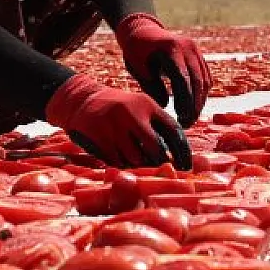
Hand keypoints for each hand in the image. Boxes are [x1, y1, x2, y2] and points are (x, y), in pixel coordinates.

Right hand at [44, 74, 191, 170]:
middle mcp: (131, 114)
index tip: (186, 166)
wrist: (82, 100)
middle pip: (155, 149)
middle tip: (160, 169)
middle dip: (160, 163)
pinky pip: (117, 161)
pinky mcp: (99, 137)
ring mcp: (114, 126)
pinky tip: (121, 158)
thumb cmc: (118, 109)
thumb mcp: (139, 107)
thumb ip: (156, 125)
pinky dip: (123, 165)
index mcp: (146, 105)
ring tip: (137, 161)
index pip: (173, 130)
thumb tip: (175, 155)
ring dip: (139, 165)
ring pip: (135, 159)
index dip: (183, 151)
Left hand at [114, 13, 212, 126]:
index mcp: (171, 49)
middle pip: (197, 81)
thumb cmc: (137, 51)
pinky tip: (193, 107)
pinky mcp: (198, 56)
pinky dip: (201, 93)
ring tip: (189, 119)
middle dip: (194, 106)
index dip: (184, 100)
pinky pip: (205, 77)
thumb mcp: (138, 68)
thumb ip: (151, 86)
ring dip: (199, 102)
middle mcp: (188, 48)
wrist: (143, 30)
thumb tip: (165, 106)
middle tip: (186, 123)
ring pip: (204, 81)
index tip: (179, 117)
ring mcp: (195, 50)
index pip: (183, 79)